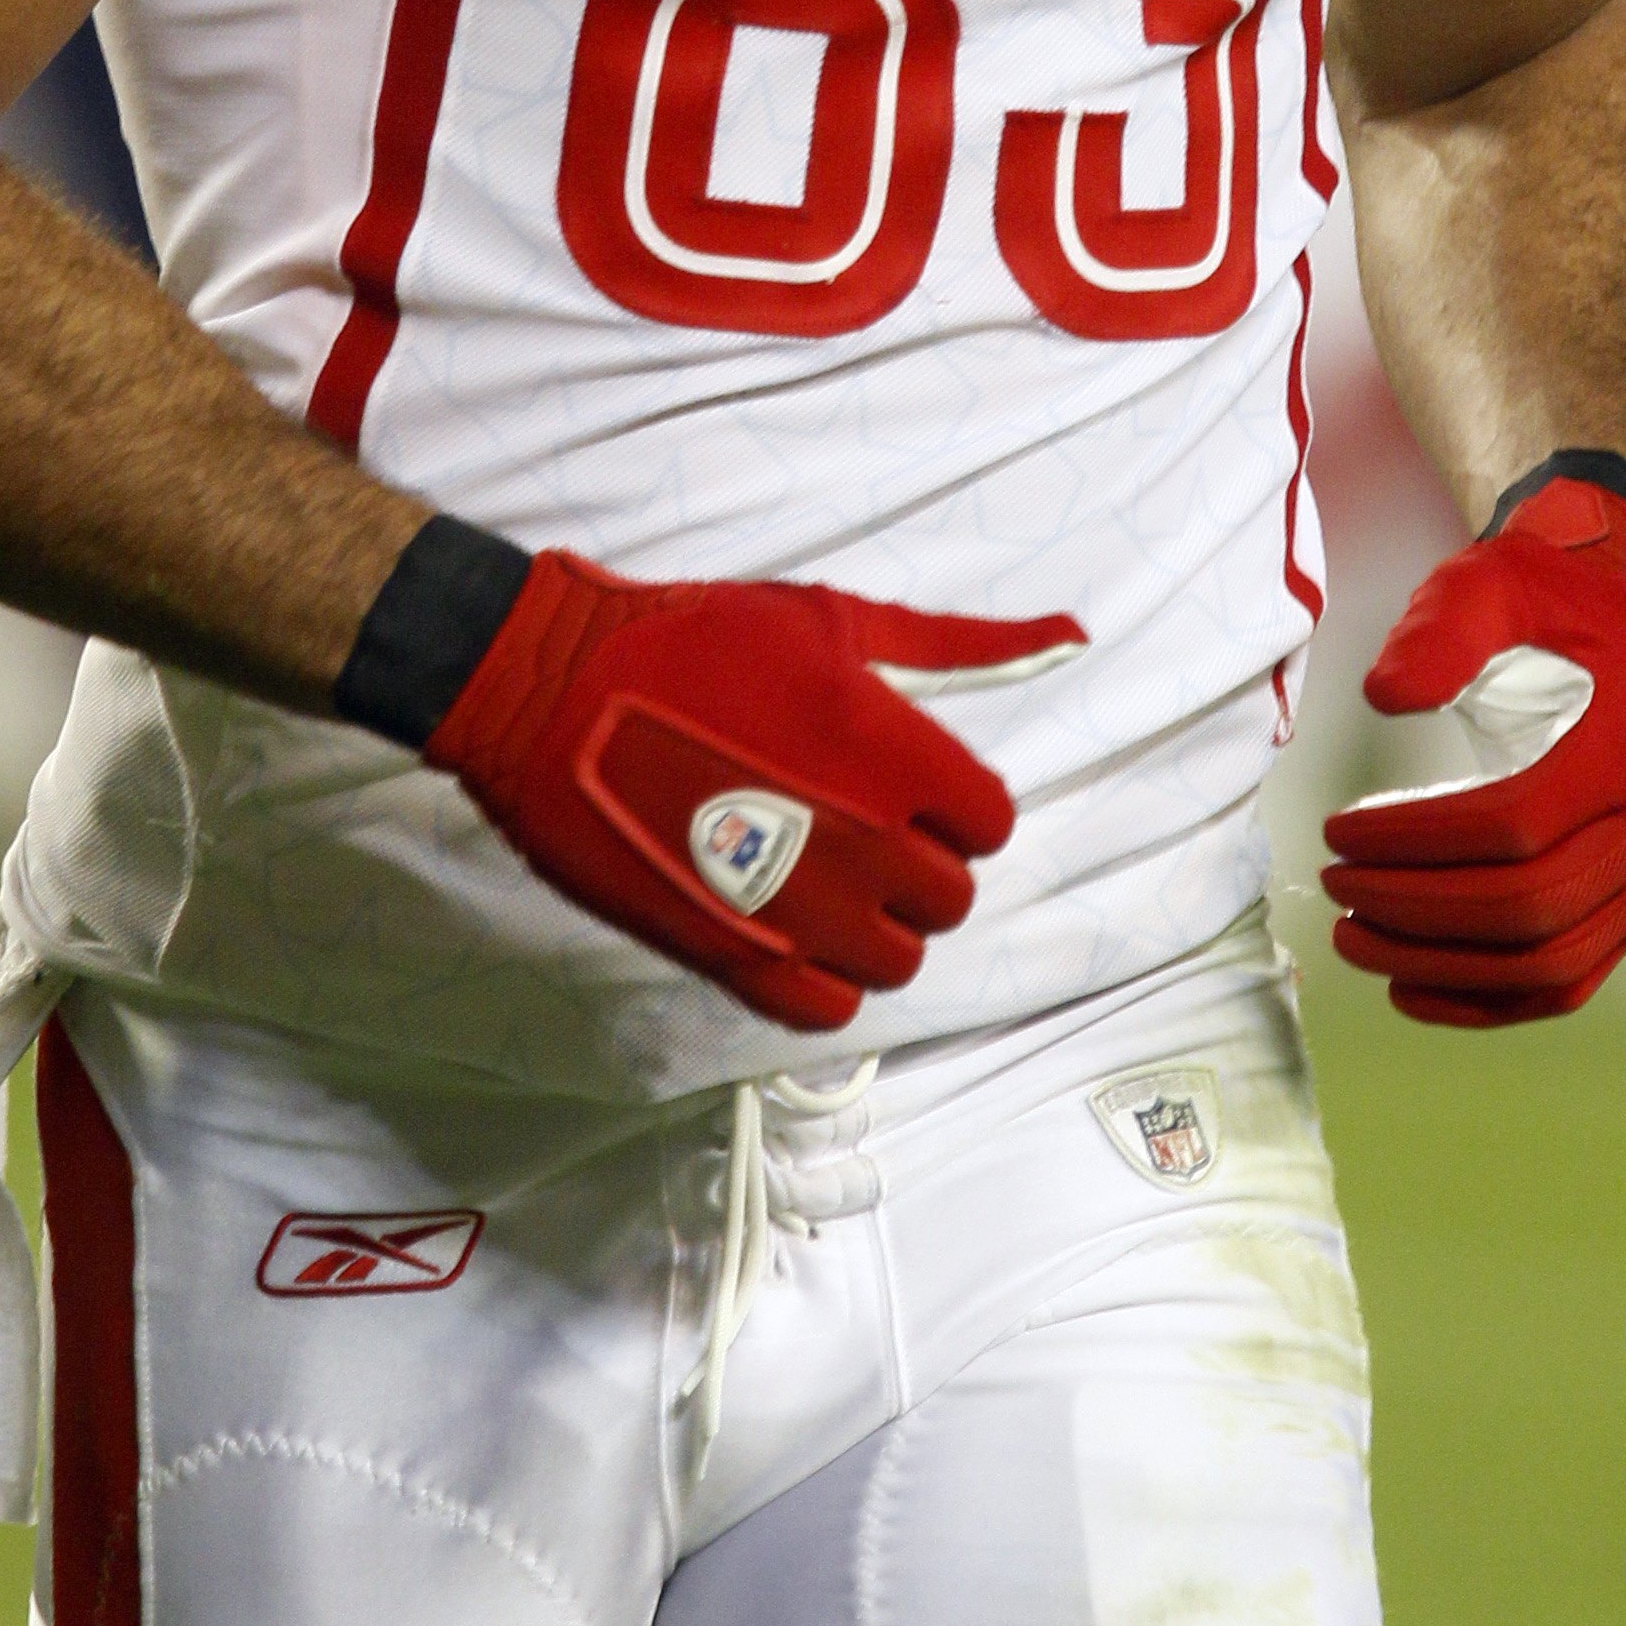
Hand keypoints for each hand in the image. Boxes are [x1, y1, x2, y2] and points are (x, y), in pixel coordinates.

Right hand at [427, 550, 1083, 1032]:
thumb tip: (1070, 635)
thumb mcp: (832, 619)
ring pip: (898, 960)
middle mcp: (866, 842)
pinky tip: (788, 922)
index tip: (907, 784)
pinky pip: (829, 1007)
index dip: (953, 803)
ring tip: (819, 872)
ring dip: (873, 924)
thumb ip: (957, 644)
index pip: (989, 820)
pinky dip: (823, 976)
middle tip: (859, 824)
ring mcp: (803, 910)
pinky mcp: (738, 958)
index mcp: (896, 754)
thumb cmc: (693, 641)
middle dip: (918, 863)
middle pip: (950, 896)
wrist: (556, 695)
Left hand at [1318, 472, 1625, 1025]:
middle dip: (1419, 910)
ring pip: (1551, 962)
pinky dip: (1489, 1000)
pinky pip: (1570, 980)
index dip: (1418, 840)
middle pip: (1533, 907)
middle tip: (1336, 889)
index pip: (1518, 825)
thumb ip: (1441, 629)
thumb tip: (1383, 698)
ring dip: (1442, 966)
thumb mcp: (1495, 582)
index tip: (1338, 830)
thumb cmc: (1553, 599)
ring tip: (1355, 939)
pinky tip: (1411, 986)